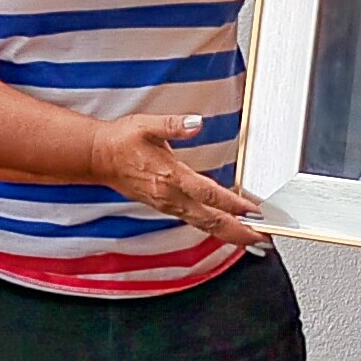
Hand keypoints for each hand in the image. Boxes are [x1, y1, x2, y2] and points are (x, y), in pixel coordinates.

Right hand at [90, 114, 264, 247]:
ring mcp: (168, 205)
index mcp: (170, 177)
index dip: (233, 204)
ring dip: (229, 233)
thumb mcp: (147, 126)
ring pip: (203, 225)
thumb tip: (195, 123)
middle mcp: (171, 197)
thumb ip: (173, 125)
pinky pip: (194, 222)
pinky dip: (214, 227)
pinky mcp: (165, 207)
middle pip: (210, 221)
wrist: (98, 158)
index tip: (254, 210)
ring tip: (251, 237)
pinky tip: (224, 226)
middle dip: (238, 231)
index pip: (208, 194)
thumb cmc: (122, 141)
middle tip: (263, 237)